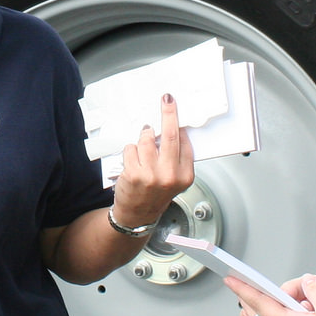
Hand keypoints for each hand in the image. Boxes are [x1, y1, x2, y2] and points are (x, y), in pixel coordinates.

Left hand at [113, 93, 196, 227]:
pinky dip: (130, 150)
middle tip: (167, 100)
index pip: (184, 142)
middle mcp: (170, 176)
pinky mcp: (133, 174)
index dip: (179, 123)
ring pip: (146, 140)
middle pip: (170, 136)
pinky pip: (131, 148)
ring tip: (143, 145)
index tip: (175, 108)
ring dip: (143, 138)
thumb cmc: (155, 194)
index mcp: (184, 176)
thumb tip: (172, 129)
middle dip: (168, 114)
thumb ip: (176, 158)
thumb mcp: (174, 179)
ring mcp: (151, 175)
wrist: (138, 214)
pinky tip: (133, 160)